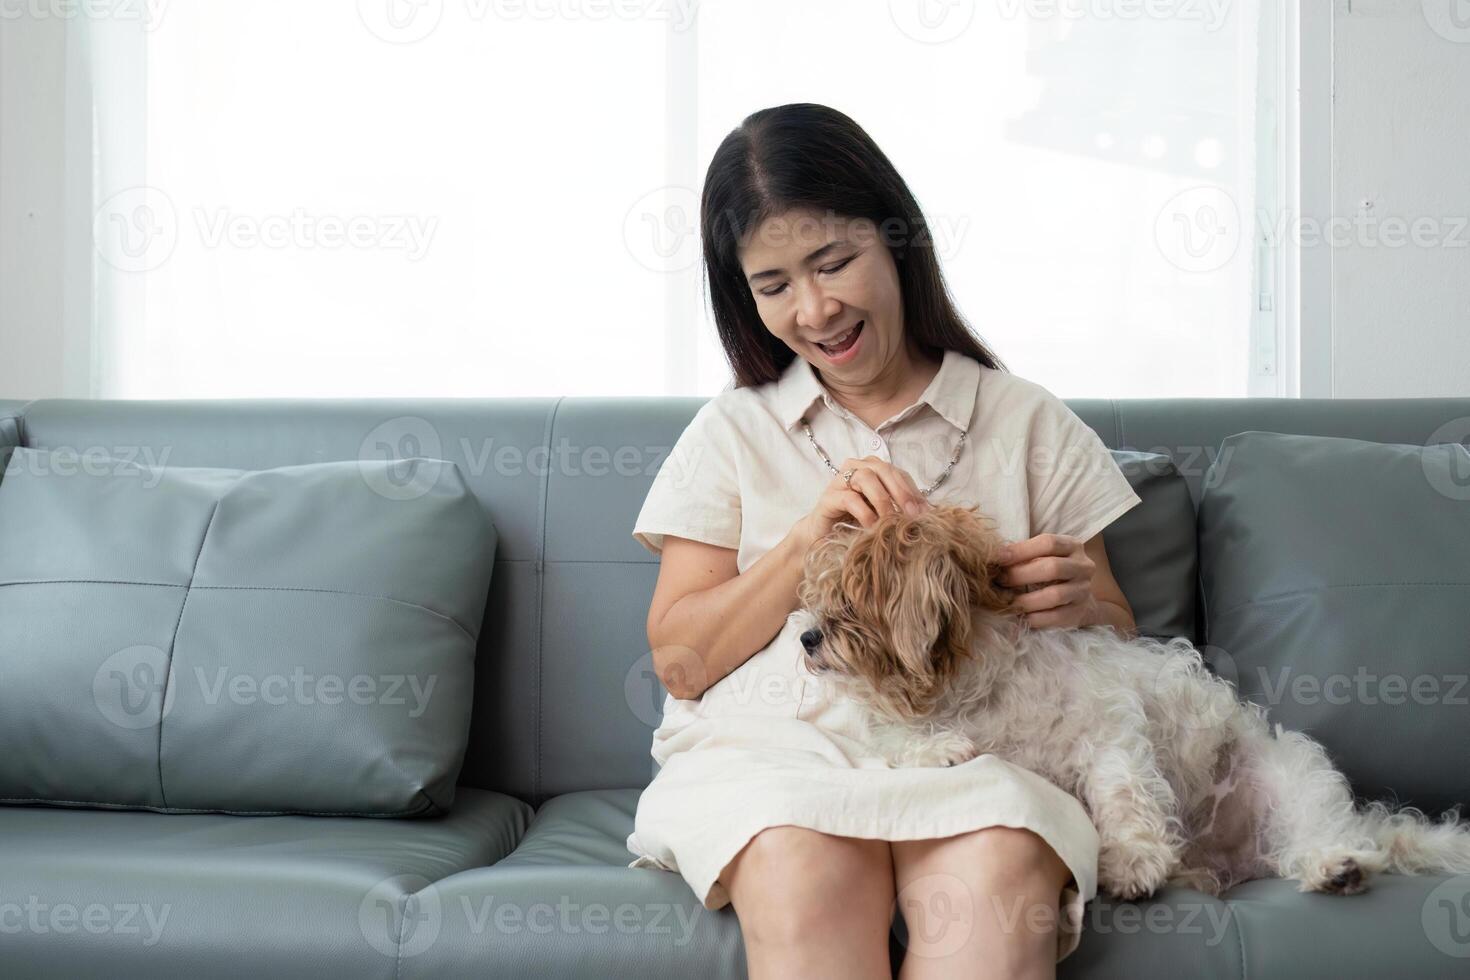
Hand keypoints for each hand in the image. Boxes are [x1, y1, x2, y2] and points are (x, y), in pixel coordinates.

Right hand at [792, 455, 930, 548]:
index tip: (927, 513)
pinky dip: (865, 512)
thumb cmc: (856, 526)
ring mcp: (840, 481)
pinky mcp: (828, 497)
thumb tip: (933, 513)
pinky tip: (873, 526)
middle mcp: (857, 468)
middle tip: (913, 515)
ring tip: (892, 521)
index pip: (899, 474)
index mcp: (874, 469)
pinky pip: (850, 498)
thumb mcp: (885, 516)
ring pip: (867, 478)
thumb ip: (903, 510)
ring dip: (883, 500)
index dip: (914, 491)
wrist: (823, 540)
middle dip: (902, 493)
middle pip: (884, 470)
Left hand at [993, 532, 1097, 628]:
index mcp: (1072, 546)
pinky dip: (1035, 618)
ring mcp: (1083, 590)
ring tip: (1007, 602)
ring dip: (1025, 600)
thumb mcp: (1041, 555)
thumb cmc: (1050, 569)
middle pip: (1052, 568)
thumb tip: (991, 558)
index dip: (1020, 550)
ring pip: (1055, 595)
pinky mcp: (1080, 612)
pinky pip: (1056, 617)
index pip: (1048, 543)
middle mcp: (1083, 566)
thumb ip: (1022, 554)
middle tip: (999, 581)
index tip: (997, 558)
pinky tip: (1020, 616)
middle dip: (1020, 575)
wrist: (1077, 595)